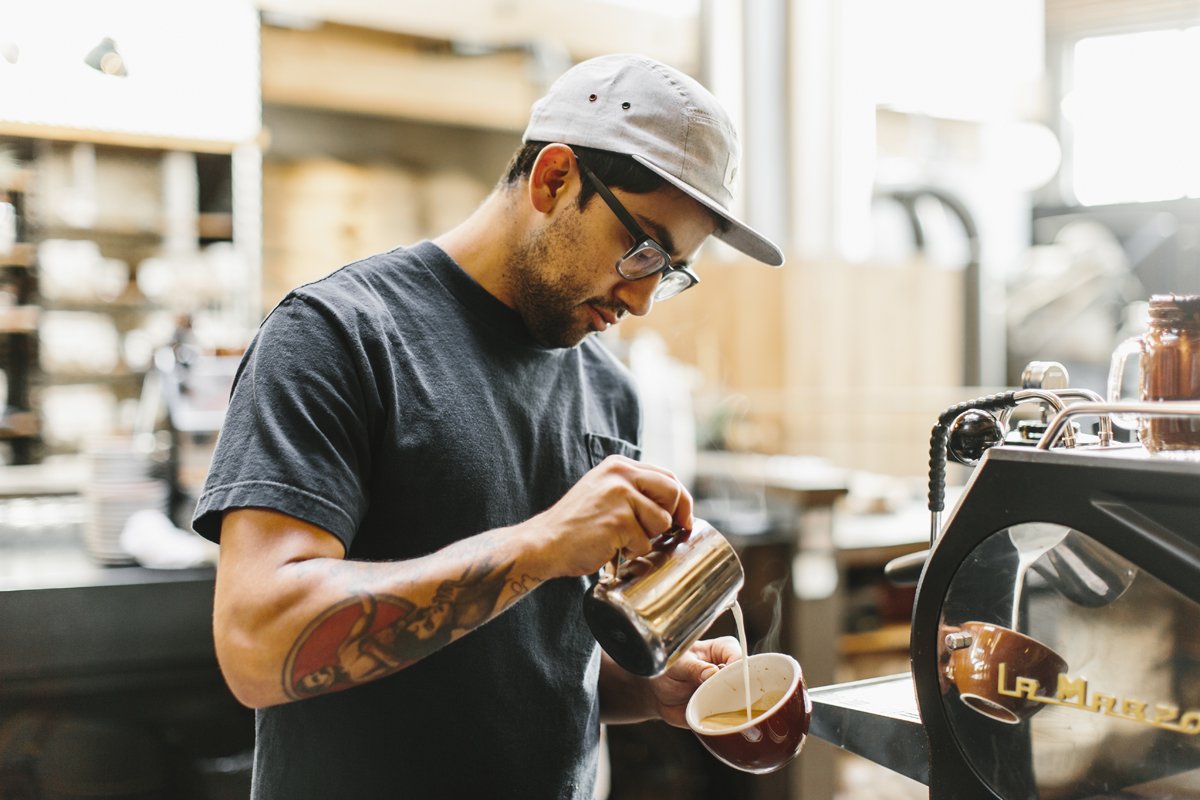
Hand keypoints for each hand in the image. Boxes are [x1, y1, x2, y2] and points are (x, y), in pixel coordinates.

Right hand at [529, 455, 692, 578]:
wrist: (544, 543)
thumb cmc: (576, 525)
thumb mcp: (604, 493)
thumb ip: (634, 491)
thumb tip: (675, 508)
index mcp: (619, 466)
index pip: (667, 477)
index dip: (681, 501)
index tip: (683, 519)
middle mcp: (620, 474)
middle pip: (673, 492)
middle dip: (675, 517)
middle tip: (665, 534)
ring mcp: (619, 496)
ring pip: (661, 521)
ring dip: (647, 538)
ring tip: (621, 540)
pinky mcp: (618, 520)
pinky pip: (644, 542)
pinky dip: (631, 552)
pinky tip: (610, 547)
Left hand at [646, 635, 742, 727]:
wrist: (657, 695)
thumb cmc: (667, 671)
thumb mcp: (676, 666)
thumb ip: (693, 668)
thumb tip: (712, 672)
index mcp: (721, 650)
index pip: (738, 657)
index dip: (736, 669)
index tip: (725, 680)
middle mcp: (729, 670)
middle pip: (746, 680)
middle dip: (736, 691)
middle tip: (718, 697)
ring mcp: (729, 691)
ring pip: (743, 701)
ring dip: (731, 708)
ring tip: (713, 709)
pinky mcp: (724, 710)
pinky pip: (733, 718)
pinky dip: (727, 722)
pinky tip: (717, 723)